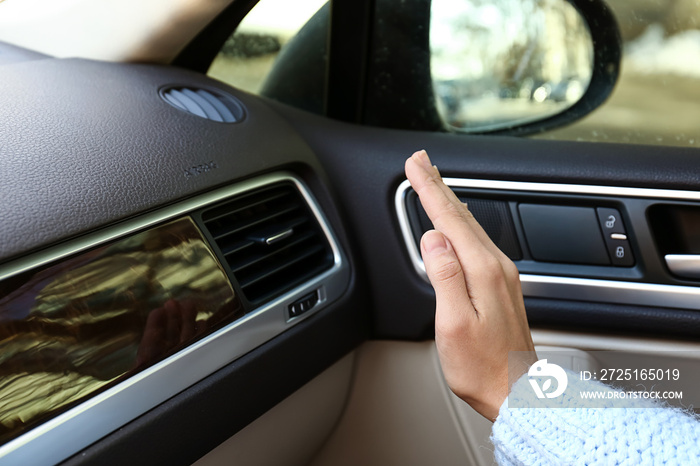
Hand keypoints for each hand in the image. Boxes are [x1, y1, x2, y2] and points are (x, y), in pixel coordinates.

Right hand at [405, 150, 535, 420]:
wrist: (516, 392)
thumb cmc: (482, 367)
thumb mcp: (454, 324)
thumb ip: (445, 276)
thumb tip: (433, 239)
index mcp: (483, 271)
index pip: (449, 219)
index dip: (428, 190)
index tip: (414, 167)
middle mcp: (496, 267)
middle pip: (462, 215)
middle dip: (438, 185)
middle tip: (420, 162)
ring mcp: (501, 275)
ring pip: (470, 225)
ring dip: (450, 200)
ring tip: (434, 183)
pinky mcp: (501, 285)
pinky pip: (477, 240)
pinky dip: (461, 222)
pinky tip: (456, 222)